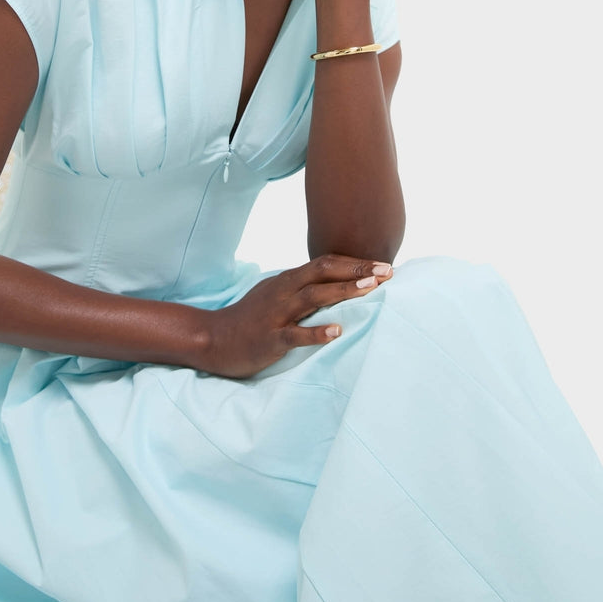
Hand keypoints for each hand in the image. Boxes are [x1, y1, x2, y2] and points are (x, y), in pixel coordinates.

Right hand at [199, 255, 392, 377]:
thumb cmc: (251, 318)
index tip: (384, 265)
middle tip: (387, 271)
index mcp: (288, 280)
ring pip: (313, 297)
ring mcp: (276, 314)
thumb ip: (303, 287)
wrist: (214, 338)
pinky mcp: (270, 338)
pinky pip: (295, 334)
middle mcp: (284, 291)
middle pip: (323, 272)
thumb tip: (337, 284)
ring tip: (370, 288)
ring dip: (343, 291)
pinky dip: (317, 331)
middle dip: (357, 270)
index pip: (325, 263)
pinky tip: (337, 331)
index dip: (355, 262)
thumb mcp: (276, 294)